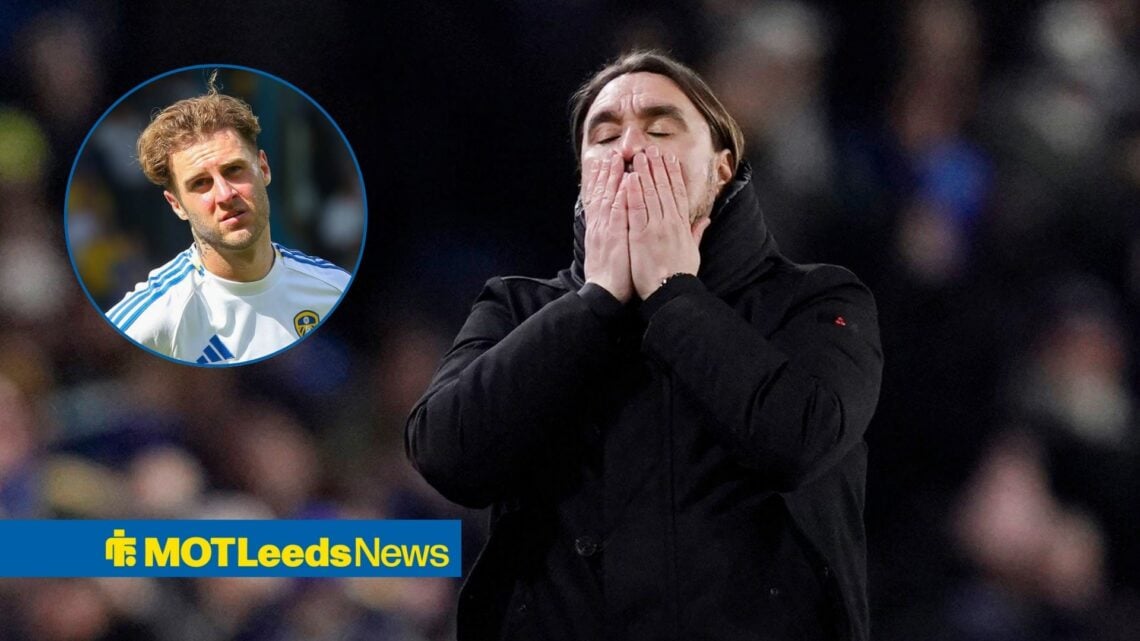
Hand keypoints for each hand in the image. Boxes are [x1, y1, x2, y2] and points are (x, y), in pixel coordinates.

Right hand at [581, 152, 633, 302]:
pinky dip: (621, 196)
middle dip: (606, 172)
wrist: (604, 293)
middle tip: (610, 152)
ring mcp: (606, 229)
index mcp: (600, 228)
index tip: (607, 163)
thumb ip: (615, 234)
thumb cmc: (611, 275)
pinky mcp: (614, 237)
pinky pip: (618, 213)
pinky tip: (625, 182)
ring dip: (612, 177)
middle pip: (601, 193)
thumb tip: (617, 224)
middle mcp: (600, 225)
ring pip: (608, 197)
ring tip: (616, 158)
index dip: (602, 180)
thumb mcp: (611, 251)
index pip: (600, 199)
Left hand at [627, 146, 710, 298]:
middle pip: (663, 188)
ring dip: (644, 173)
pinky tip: (630, 178)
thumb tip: (706, 219)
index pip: (677, 193)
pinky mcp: (641, 235)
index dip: (673, 174)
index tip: (669, 159)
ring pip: (650, 194)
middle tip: (651, 149)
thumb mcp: (693, 251)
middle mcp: (669, 222)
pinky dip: (633, 193)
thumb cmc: (680, 275)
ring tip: (640, 156)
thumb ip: (697, 232)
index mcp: (681, 225)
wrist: (671, 292)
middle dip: (657, 167)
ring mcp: (655, 227)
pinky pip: (636, 209)